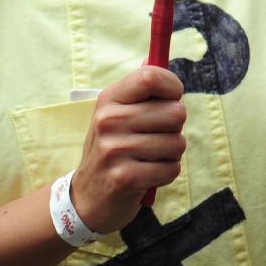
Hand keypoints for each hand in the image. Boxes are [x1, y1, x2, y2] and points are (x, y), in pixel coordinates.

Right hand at [69, 67, 187, 233]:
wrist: (88, 197)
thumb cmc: (114, 149)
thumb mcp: (117, 115)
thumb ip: (142, 93)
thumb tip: (162, 67)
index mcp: (109, 100)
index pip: (151, 77)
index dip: (173, 87)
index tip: (172, 99)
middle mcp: (108, 121)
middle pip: (176, 112)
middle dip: (174, 129)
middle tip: (154, 139)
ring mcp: (114, 150)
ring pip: (178, 143)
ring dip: (170, 155)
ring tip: (148, 159)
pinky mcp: (125, 177)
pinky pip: (171, 168)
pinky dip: (166, 174)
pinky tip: (147, 175)